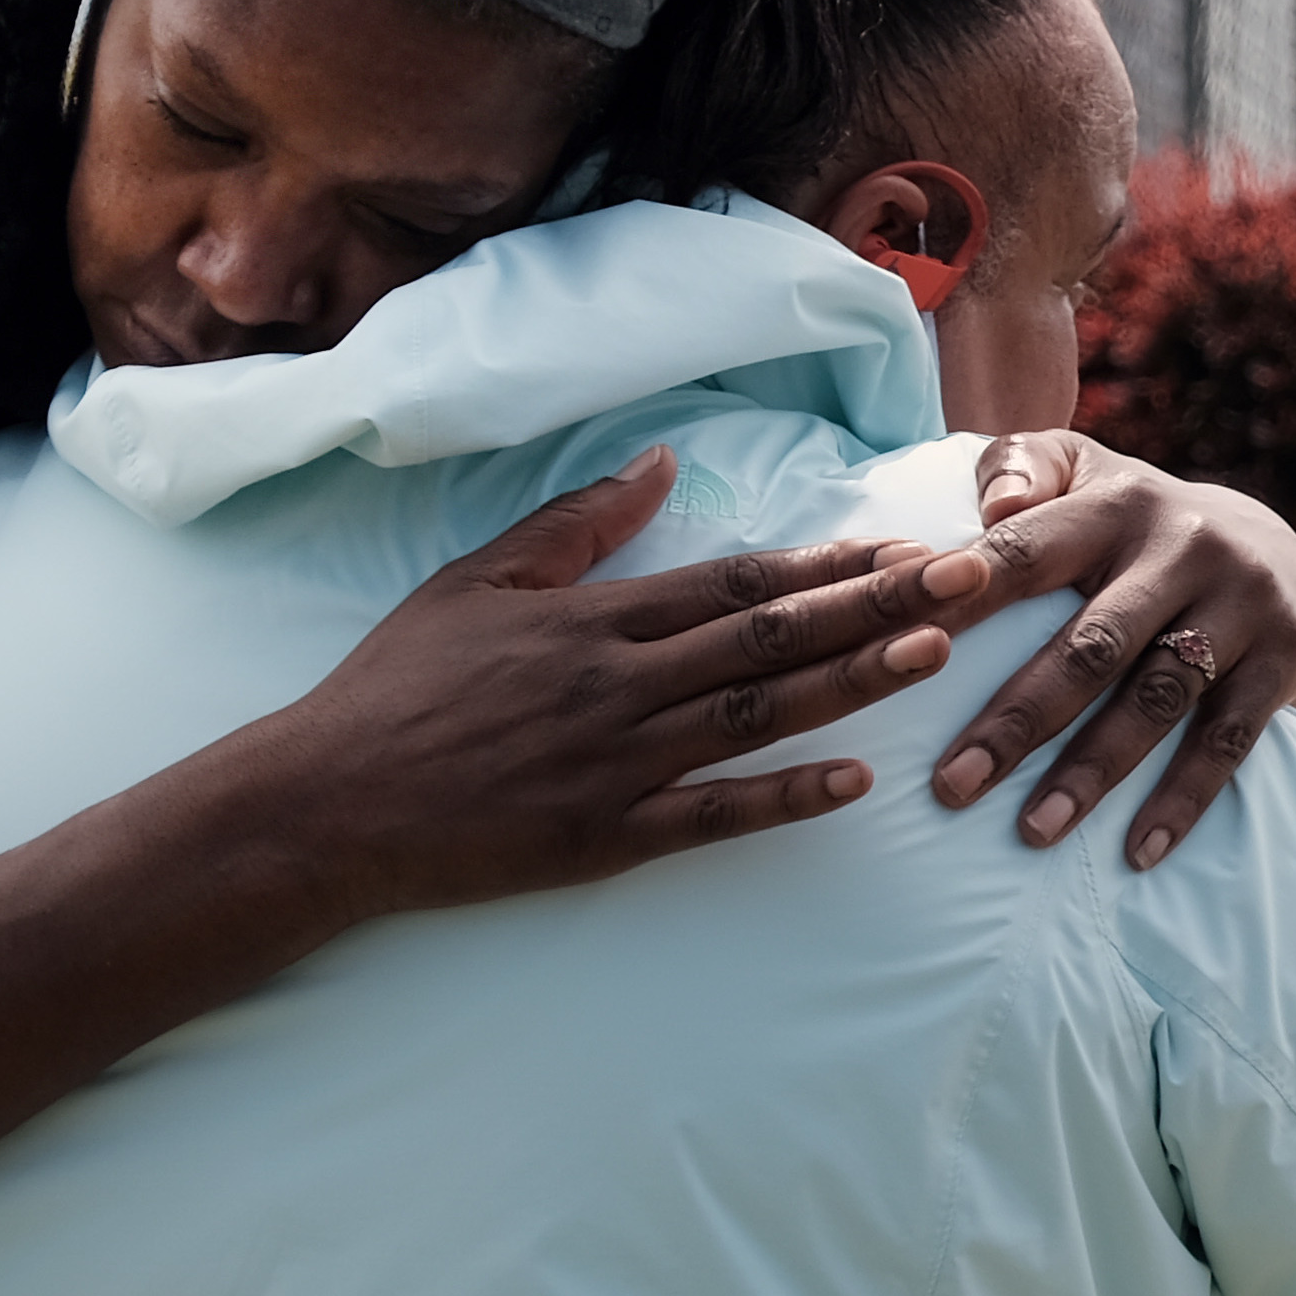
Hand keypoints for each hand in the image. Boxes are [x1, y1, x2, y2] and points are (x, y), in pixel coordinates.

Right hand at [240, 444, 961, 918]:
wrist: (324, 804)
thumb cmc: (396, 686)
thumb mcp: (477, 577)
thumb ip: (578, 522)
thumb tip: (662, 457)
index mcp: (592, 618)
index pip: (736, 581)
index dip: (828, 564)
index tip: (904, 544)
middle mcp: (617, 684)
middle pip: (770, 637)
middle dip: (878, 607)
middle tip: (971, 580)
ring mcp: (616, 764)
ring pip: (758, 716)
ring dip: (852, 683)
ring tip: (936, 654)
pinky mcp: (603, 837)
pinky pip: (711, 815)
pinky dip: (784, 800)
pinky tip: (855, 782)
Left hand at [918, 432, 1295, 870]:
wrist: (1272, 543)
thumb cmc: (1133, 522)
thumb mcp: (1080, 471)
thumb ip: (1018, 468)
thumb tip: (989, 509)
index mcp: (1117, 504)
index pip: (1028, 552)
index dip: (966, 601)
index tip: (902, 656)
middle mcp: (1185, 549)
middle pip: (1092, 644)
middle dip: (1017, 720)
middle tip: (951, 786)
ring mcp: (1241, 607)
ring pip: (1157, 699)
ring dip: (1092, 771)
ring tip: (1032, 832)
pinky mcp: (1282, 661)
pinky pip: (1229, 741)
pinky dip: (1182, 800)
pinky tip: (1137, 852)